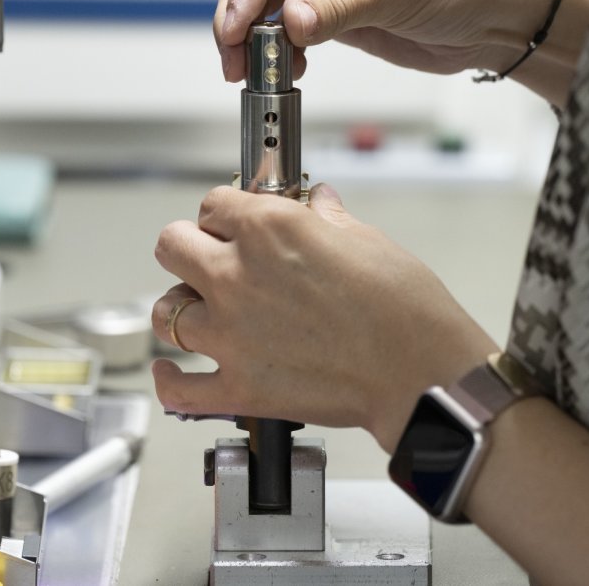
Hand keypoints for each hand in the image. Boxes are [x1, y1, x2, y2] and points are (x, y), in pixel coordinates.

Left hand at [151, 183, 497, 452]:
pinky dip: (170, 381)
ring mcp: (230, 334)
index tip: (235, 223)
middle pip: (172, 246)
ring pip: (165, 311)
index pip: (214, 204)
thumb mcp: (366, 240)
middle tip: (209, 258)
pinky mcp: (238, 386)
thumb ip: (326, 219)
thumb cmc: (405, 308)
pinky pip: (178, 386)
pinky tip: (172, 372)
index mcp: (268, 230)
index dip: (226, 213)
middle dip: (189, 247)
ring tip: (198, 312)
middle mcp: (236, 276)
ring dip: (179, 308)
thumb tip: (318, 202)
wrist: (422, 375)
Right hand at [214, 0, 555, 83]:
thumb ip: (336, 9)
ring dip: (251, 36)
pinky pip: (280, 19)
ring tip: (253, 72)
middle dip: (240, 15)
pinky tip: (284, 67)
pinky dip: (274, 46)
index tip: (233, 29)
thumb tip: (286, 23)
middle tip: (234, 60)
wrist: (491, 15)